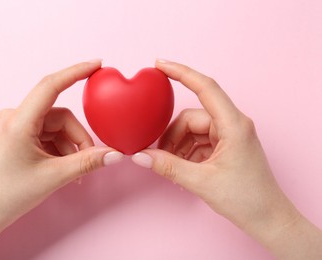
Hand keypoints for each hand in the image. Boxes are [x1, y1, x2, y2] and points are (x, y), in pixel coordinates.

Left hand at [0, 60, 123, 259]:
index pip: (51, 85)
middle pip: (61, 117)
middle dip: (78, 139)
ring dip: (70, 147)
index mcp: (18, 121)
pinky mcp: (18, 134)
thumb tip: (115, 154)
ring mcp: (15, 125)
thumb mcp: (53, 177)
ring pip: (57, 127)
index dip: (76, 72)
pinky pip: (48, 135)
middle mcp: (15, 117)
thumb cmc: (8, 195)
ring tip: (73, 173)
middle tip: (89, 162)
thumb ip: (87, 162)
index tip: (97, 64)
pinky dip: (60, 149)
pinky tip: (62, 169)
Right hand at [132, 60, 321, 258]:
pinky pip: (198, 141)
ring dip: (178, 147)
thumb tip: (140, 156)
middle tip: (159, 156)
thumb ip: (168, 167)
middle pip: (191, 118)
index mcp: (233, 125)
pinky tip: (184, 169)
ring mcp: (229, 135)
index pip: (206, 87)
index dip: (181, 72)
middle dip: (172, 136)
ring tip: (173, 168)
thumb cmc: (246, 199)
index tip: (160, 65)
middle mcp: (232, 124)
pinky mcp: (226, 145)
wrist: (267, 219)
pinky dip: (186, 153)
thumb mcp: (202, 182)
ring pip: (192, 130)